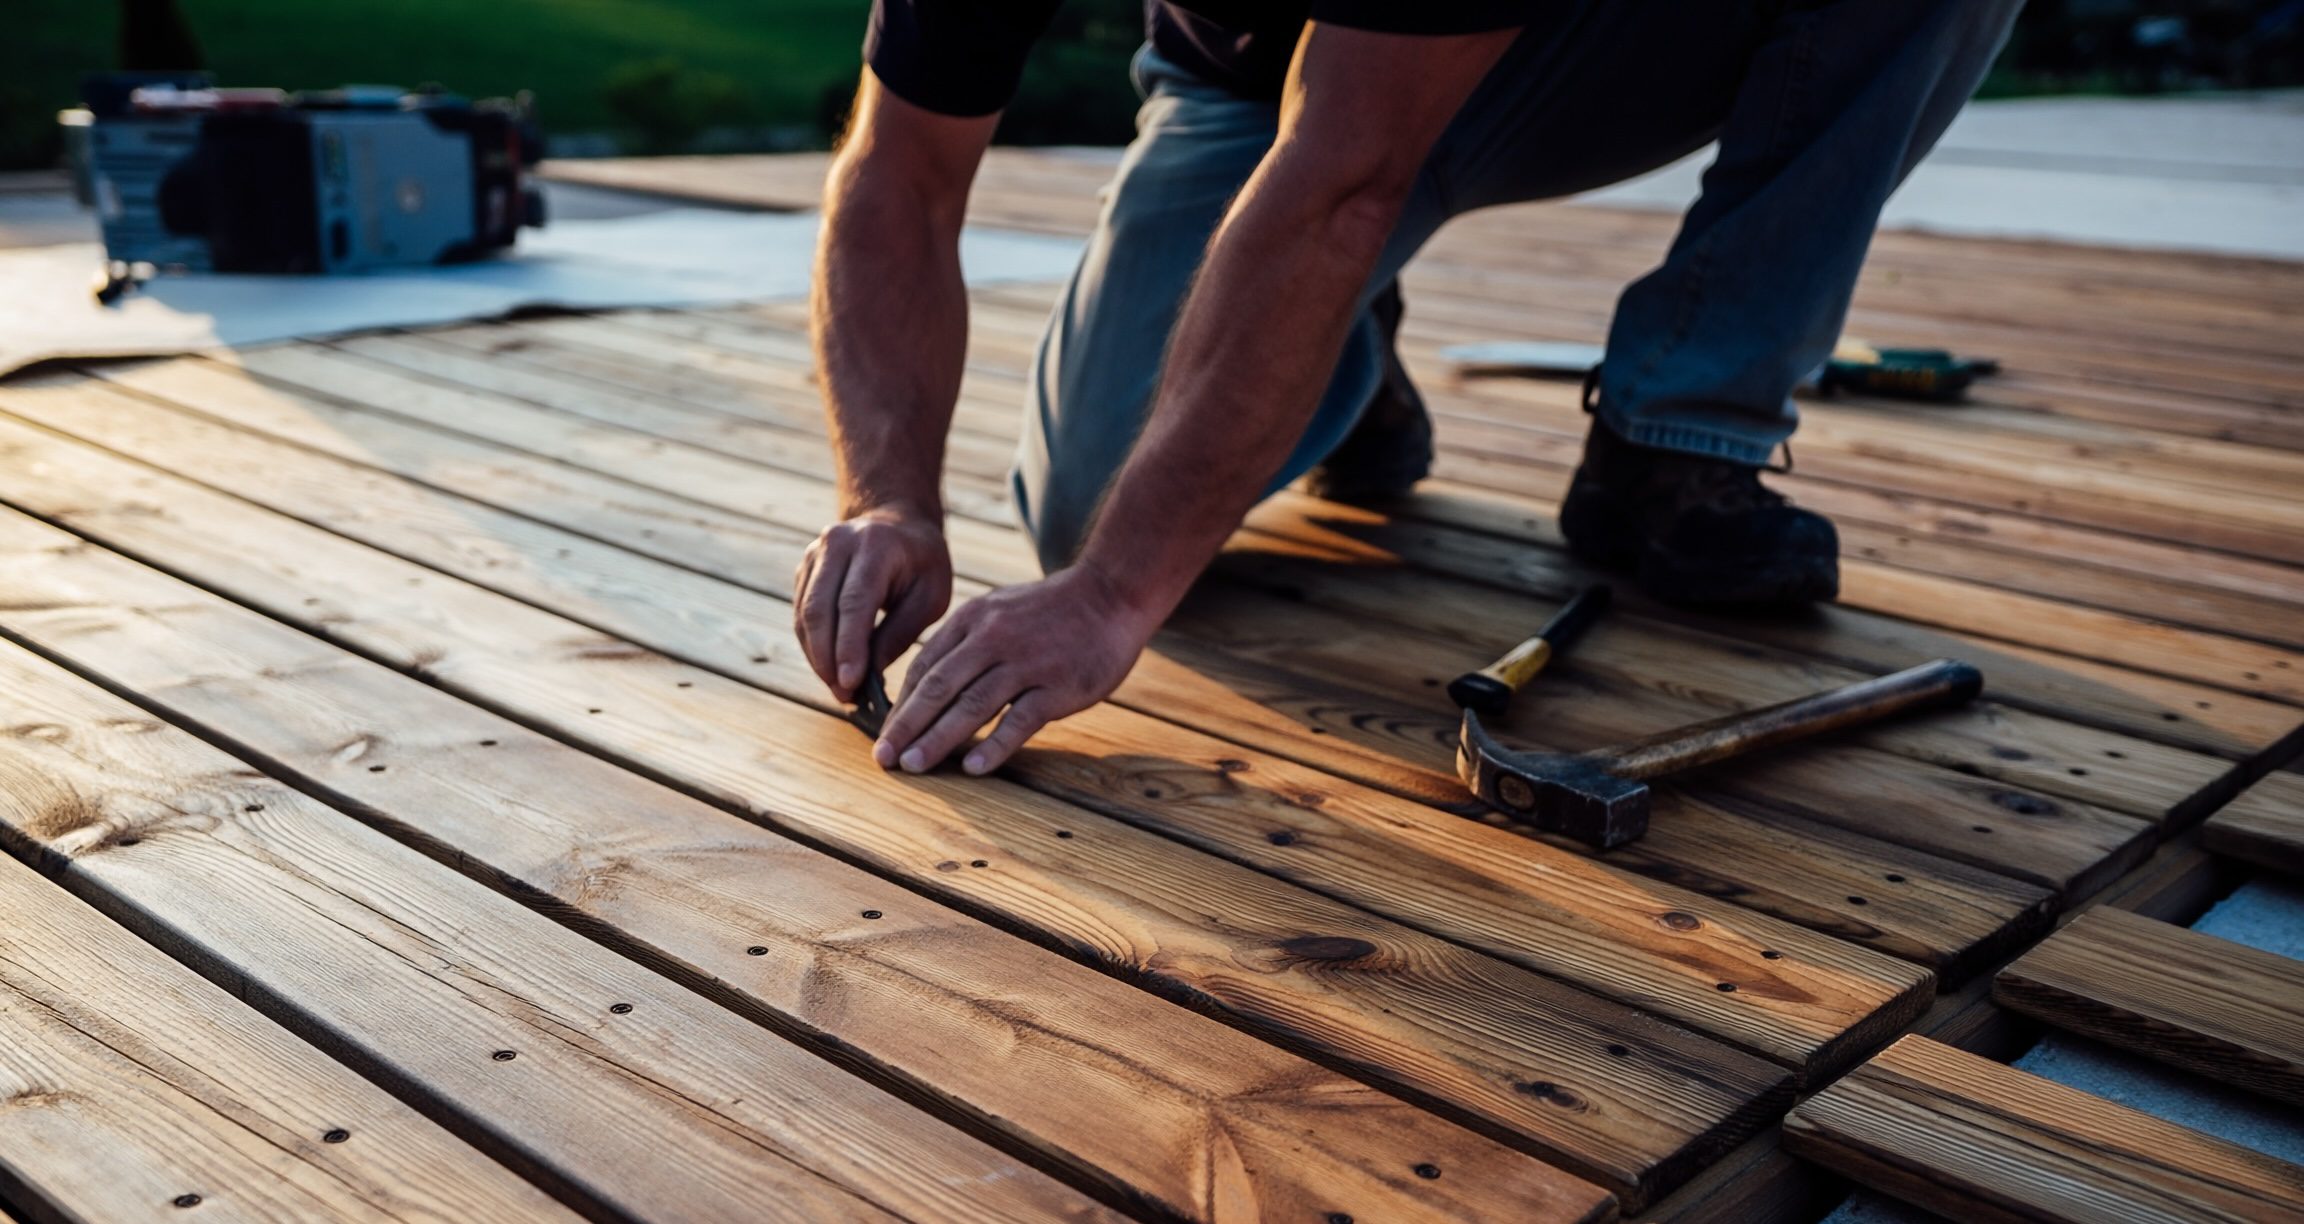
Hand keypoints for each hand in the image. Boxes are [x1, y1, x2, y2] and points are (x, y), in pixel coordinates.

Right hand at [794, 504, 952, 702]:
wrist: (899, 523)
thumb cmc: (922, 564)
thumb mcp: (930, 596)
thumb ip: (900, 633)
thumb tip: (869, 676)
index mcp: (875, 545)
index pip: (854, 603)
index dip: (849, 647)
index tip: (851, 684)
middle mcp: (837, 543)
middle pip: (820, 610)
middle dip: (828, 659)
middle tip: (844, 695)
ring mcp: (815, 554)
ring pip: (804, 615)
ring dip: (817, 657)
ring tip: (839, 689)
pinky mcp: (804, 568)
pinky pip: (801, 614)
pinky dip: (813, 645)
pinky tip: (830, 669)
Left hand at [874, 566, 1155, 775]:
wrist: (1110, 594)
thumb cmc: (1051, 610)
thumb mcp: (998, 609)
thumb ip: (965, 640)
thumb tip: (927, 683)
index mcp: (973, 620)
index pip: (926, 667)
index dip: (901, 704)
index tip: (885, 733)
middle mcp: (993, 639)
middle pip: (939, 688)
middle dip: (906, 726)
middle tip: (884, 758)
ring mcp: (1026, 663)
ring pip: (971, 705)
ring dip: (937, 739)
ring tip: (913, 765)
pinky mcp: (1057, 686)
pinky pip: (1019, 720)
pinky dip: (995, 745)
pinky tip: (974, 768)